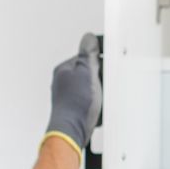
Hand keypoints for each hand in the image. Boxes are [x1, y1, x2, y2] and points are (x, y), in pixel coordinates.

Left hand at [45, 33, 101, 150]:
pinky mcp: (74, 109)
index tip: (106, 67)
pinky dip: (97, 104)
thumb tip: (88, 38)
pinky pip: (90, 102)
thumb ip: (87, 54)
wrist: (71, 130)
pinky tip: (98, 109)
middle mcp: (63, 82)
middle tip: (102, 85)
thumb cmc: (75, 104)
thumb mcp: (86, 72)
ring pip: (91, 89)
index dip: (99, 62)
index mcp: (64, 69)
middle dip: (100, 79)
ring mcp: (68, 96)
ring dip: (99, 93)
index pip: (85, 58)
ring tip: (99, 99)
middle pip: (89, 73)